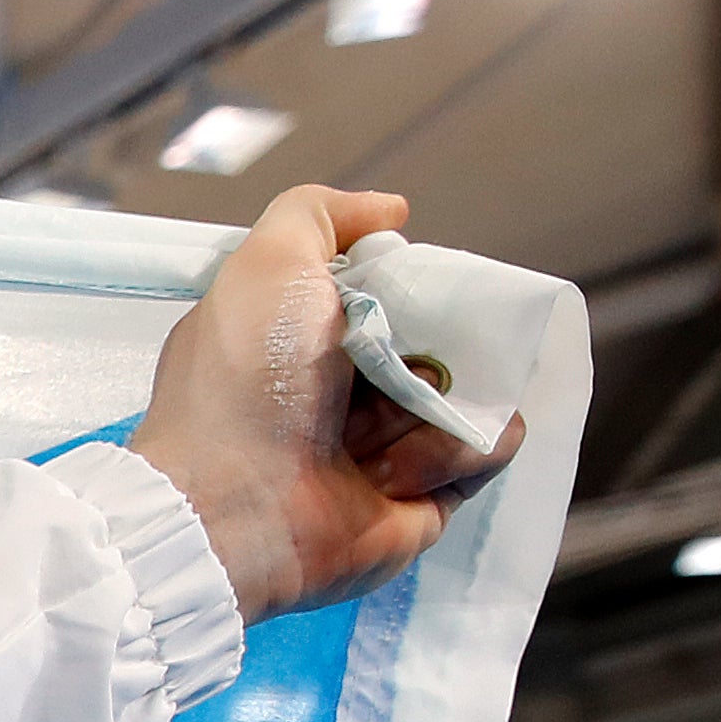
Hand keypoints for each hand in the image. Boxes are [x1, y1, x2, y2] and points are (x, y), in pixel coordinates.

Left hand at [133, 183, 522, 622]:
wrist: (232, 510)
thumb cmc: (242, 383)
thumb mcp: (265, 267)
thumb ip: (316, 215)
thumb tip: (391, 211)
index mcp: (309, 341)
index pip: (396, 293)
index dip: (406, 285)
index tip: (391, 291)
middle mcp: (349, 393)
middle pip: (448, 336)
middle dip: (437, 339)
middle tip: (387, 363)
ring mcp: (392, 447)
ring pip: (475, 389)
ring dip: (434, 405)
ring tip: (365, 437)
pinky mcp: (426, 497)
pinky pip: (488, 447)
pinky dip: (454, 452)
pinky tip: (392, 474)